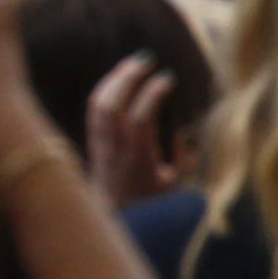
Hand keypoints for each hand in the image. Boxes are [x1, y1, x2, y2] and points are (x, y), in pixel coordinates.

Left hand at [85, 52, 183, 209]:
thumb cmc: (151, 208)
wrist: (114, 219)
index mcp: (136, 161)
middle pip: (110, 106)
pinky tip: (120, 78)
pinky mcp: (93, 141)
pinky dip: (107, 89)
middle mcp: (113, 150)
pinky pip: (94, 109)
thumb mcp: (177, 190)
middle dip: (126, 78)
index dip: (151, 96)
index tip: (167, 78)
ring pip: (98, 104)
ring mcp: (99, 144)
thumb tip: (183, 134)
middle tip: (147, 59)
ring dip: (115, 79)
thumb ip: (184, 162)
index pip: (139, 120)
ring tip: (134, 63)